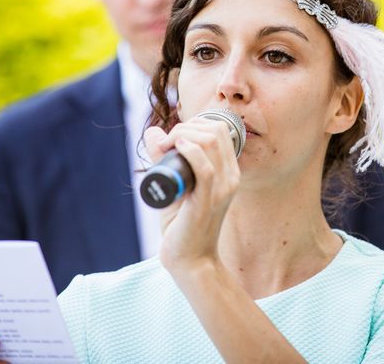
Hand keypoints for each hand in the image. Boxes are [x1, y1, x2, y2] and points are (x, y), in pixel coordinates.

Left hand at [144, 117, 239, 272]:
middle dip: (186, 126)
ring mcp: (222, 189)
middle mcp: (231, 177)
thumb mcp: (175, 184)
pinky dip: (189, 152)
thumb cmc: (182, 224)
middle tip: (165, 144)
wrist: (191, 260)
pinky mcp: (208, 201)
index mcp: (229, 171)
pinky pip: (205, 168)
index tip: (173, 137)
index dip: (194, 123)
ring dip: (182, 135)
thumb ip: (165, 158)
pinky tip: (175, 149)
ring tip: (165, 148)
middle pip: (215, 130)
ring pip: (210, 142)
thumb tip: (152, 131)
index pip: (220, 129)